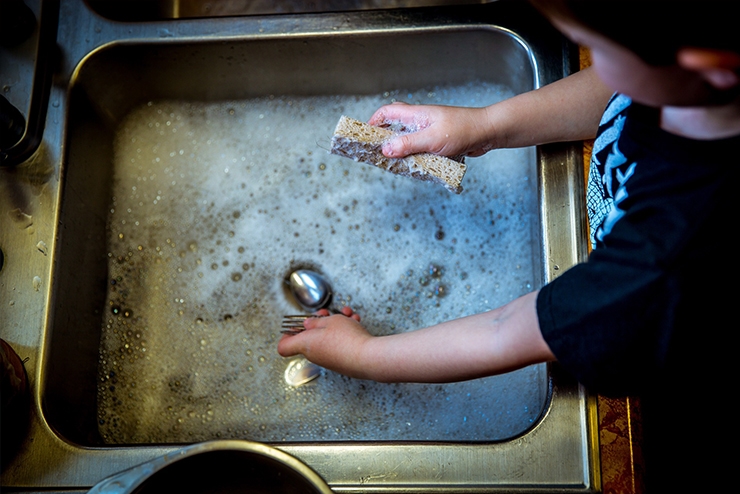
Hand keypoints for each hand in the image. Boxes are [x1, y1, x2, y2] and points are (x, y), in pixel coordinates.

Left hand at [277, 307, 373, 378]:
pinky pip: (339, 344)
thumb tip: (308, 325)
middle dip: (319, 322)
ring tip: (347, 315)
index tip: (293, 325)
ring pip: (327, 338)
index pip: (284, 347)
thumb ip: (316, 321)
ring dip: (336, 324)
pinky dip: (346, 332)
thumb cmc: (347, 339)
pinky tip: (355, 323)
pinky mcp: (342, 361)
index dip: (286, 335)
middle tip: (326, 314)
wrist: (368, 357)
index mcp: (305, 344)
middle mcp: (315, 354)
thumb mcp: (329, 321)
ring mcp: (329, 359)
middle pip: (309, 337)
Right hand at [368, 102, 496, 158]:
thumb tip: (385, 149)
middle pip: (395, 127)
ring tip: (394, 165)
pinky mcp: (437, 143)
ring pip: (407, 141)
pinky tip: (415, 168)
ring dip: (401, 152)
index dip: (374, 122)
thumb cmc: (463, 130)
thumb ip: (407, 144)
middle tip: (377, 154)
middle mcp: (420, 122)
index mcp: (416, 115)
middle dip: (384, 140)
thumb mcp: (431, 139)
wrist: (487, 133)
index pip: (387, 112)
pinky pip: (420, 150)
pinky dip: (415, 158)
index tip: (365, 136)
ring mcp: (429, 132)